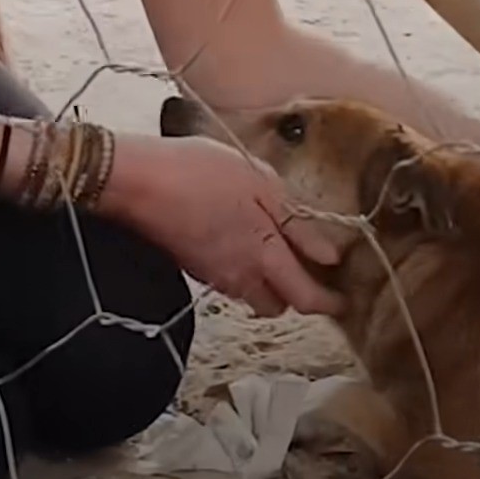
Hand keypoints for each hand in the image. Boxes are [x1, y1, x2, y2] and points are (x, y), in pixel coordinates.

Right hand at [109, 135, 343, 316]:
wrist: (136, 181)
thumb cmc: (201, 172)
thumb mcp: (260, 184)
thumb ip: (297, 223)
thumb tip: (328, 256)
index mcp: (263, 256)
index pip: (305, 298)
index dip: (328, 303)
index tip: (343, 300)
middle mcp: (239, 276)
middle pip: (277, 306)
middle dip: (294, 294)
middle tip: (305, 264)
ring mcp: (212, 275)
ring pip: (250, 294)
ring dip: (266, 282)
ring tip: (271, 245)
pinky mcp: (192, 266)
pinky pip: (228, 279)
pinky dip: (241, 268)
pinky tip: (239, 236)